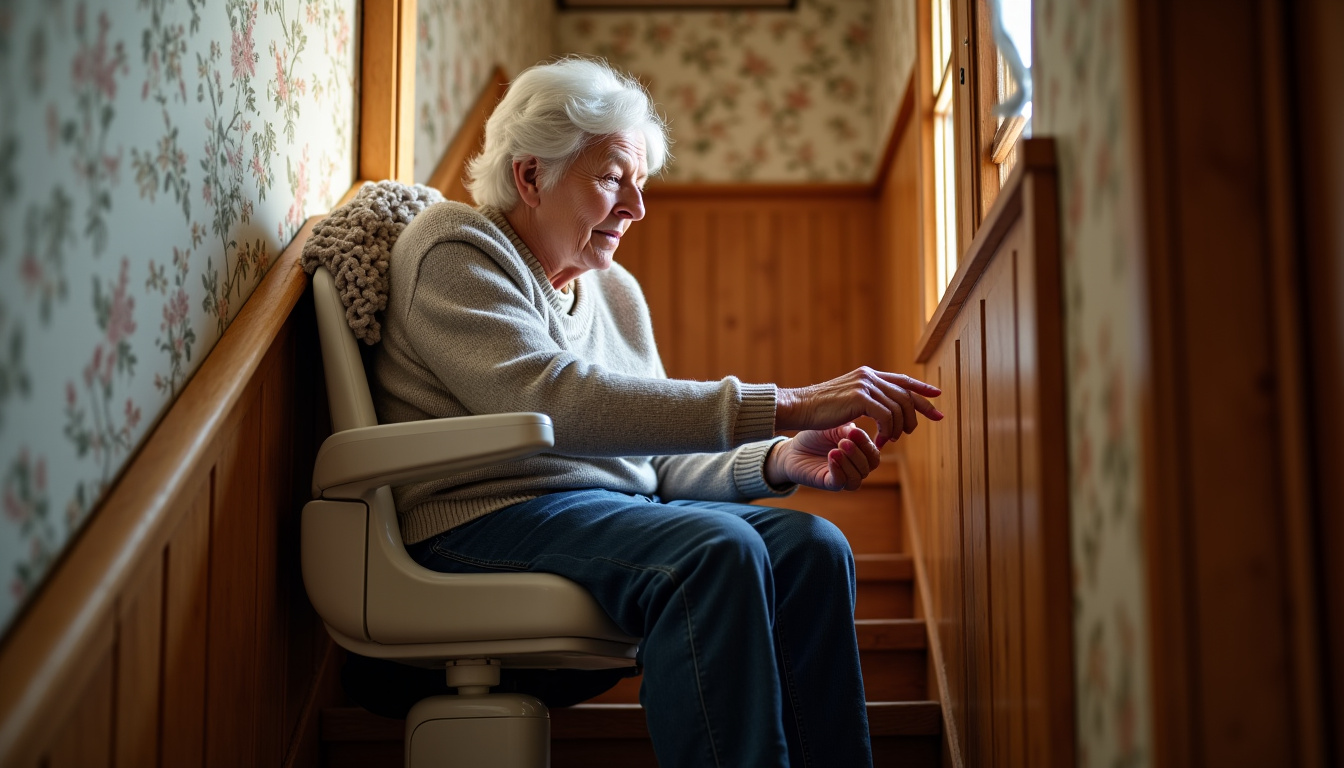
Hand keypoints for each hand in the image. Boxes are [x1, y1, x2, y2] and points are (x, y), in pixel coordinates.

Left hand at [765, 424, 882, 490]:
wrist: (793, 449)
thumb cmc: (815, 437)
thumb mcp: (832, 428)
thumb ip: (846, 429)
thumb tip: (856, 431)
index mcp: (860, 454)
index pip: (873, 454)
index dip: (867, 444)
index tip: (854, 431)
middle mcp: (855, 468)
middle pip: (869, 466)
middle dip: (858, 453)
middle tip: (844, 441)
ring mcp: (843, 477)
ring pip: (857, 478)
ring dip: (849, 462)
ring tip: (835, 449)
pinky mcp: (829, 484)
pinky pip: (840, 483)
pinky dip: (838, 470)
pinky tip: (831, 456)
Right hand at [776, 367, 943, 447]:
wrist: (800, 407)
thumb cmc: (820, 409)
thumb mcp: (848, 400)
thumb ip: (867, 400)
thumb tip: (885, 410)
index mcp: (868, 375)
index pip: (903, 379)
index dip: (922, 389)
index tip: (938, 396)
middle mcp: (869, 376)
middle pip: (906, 394)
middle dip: (919, 412)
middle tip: (914, 432)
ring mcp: (865, 385)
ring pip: (898, 407)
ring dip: (899, 428)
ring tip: (892, 440)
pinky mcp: (860, 398)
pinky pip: (886, 417)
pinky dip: (888, 432)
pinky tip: (881, 441)